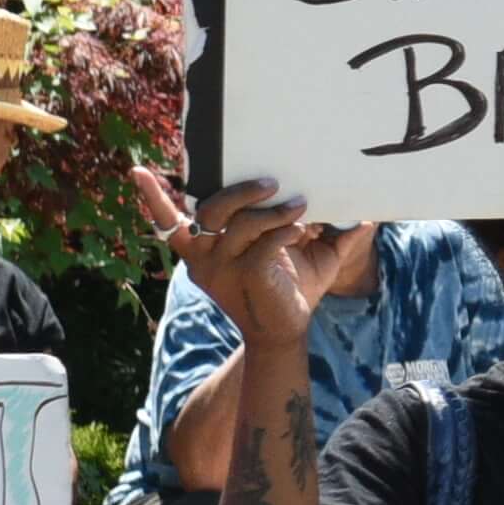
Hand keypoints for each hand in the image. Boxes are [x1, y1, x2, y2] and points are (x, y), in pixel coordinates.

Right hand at [143, 166, 372, 337]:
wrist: (289, 332)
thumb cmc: (292, 288)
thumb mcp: (309, 253)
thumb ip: (329, 230)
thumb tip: (367, 213)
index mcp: (205, 247)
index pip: (170, 221)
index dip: (153, 197)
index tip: (137, 172)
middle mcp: (205, 257)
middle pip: (210, 210)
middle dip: (240, 191)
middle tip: (272, 183)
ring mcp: (223, 269)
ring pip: (237, 224)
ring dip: (271, 211)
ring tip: (301, 205)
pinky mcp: (247, 277)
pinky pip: (262, 245)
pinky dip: (282, 232)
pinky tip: (300, 231)